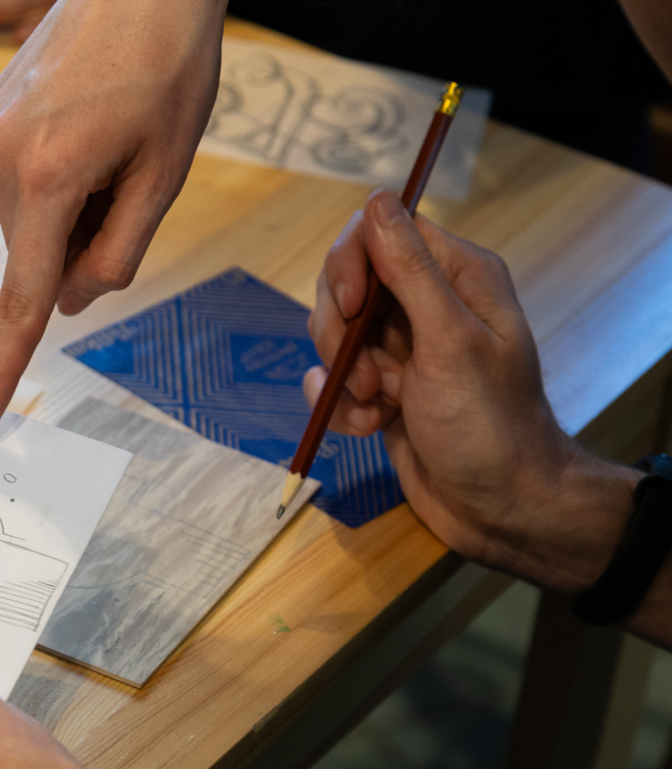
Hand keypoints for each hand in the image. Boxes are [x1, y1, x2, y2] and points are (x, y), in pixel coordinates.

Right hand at [0, 0, 225, 441]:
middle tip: (132, 180)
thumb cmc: (167, 67)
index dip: (1, 372)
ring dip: (74, 212)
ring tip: (115, 143)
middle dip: (83, 248)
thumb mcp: (163, 173)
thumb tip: (71, 302)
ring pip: (32, 223)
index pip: (22, 302)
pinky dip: (60, 184)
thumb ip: (118, 254)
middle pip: (38, 258)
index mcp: (44, 181)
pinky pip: (23, 186)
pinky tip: (93, 130)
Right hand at [307, 190, 640, 594]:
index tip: (350, 308)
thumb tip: (376, 200)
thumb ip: (408, 269)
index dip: (351, 265)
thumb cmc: (487, 423)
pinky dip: (339, 405)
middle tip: (364, 374)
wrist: (498, 506)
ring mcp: (401, 350)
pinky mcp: (380, 390)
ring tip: (373, 405)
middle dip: (338, 330)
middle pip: (345, 283)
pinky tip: (368, 426)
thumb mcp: (448, 340)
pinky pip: (331, 380)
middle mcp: (427, 305)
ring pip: (332, 334)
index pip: (380, 232)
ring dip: (339, 374)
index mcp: (456, 277)